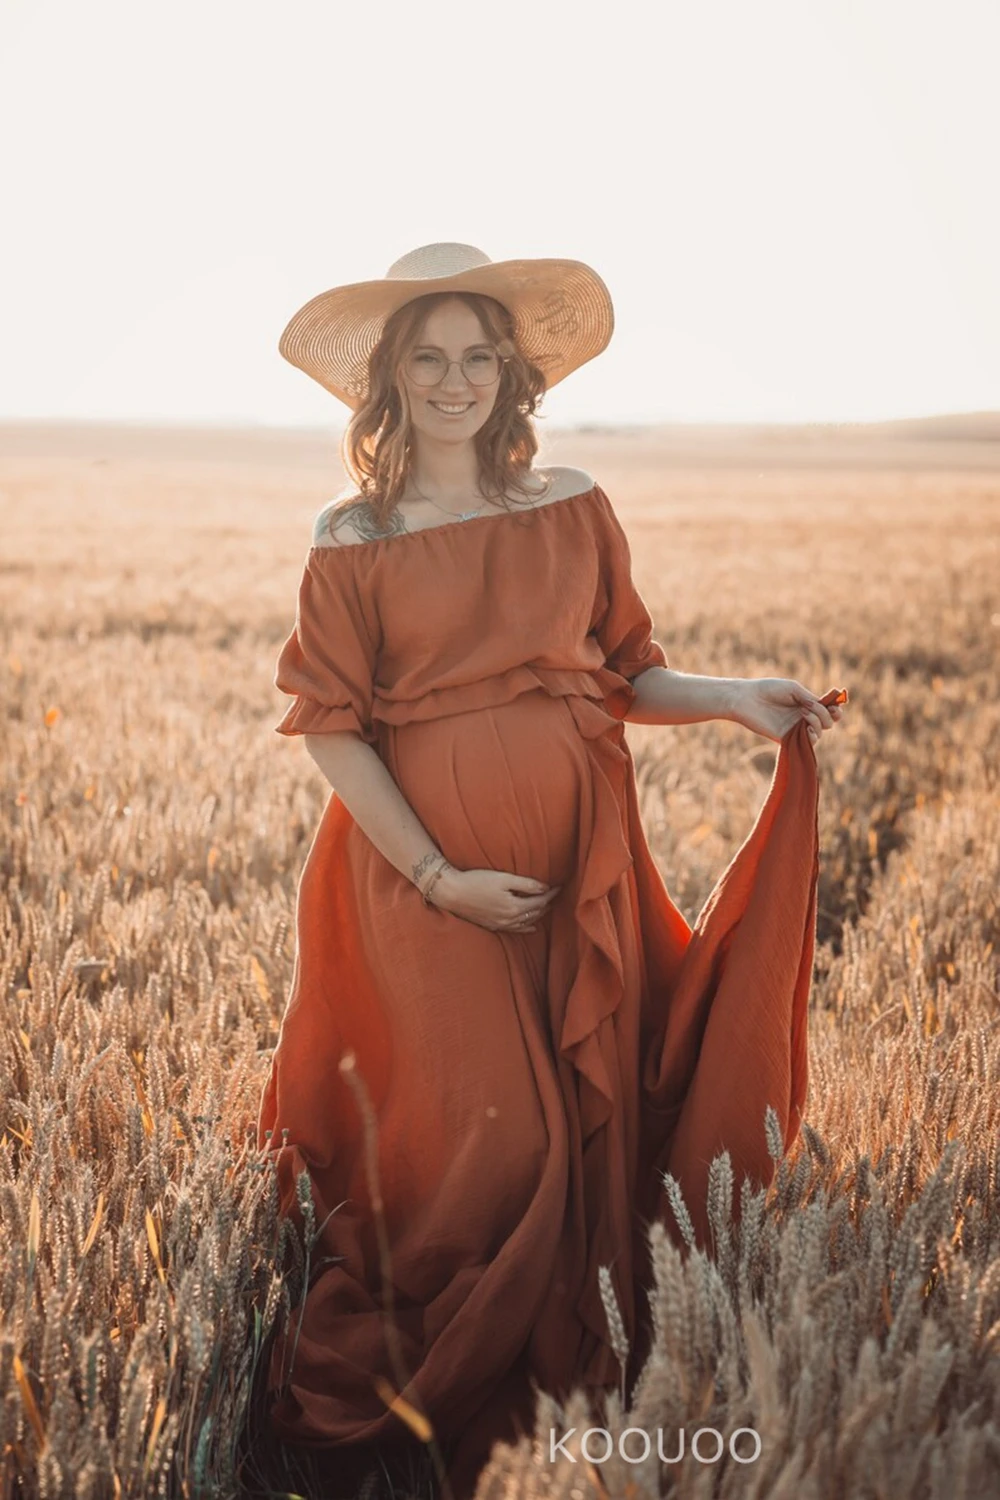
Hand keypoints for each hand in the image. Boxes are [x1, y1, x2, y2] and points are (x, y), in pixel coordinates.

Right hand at [428, 866, 562, 932]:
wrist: (452, 893)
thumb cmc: (476, 881)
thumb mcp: (503, 878)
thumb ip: (526, 884)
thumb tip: (546, 888)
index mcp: (514, 906)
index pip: (540, 900)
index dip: (551, 893)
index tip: (560, 886)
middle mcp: (510, 919)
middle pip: (535, 912)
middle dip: (547, 903)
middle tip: (555, 894)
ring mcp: (501, 924)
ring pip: (527, 922)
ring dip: (538, 914)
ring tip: (547, 906)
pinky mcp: (493, 925)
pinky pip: (515, 929)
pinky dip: (526, 927)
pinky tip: (532, 927)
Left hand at [728, 678, 848, 746]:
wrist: (747, 699)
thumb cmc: (768, 689)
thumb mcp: (793, 689)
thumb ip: (810, 698)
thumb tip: (824, 706)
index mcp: (806, 704)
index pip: (828, 711)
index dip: (836, 710)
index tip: (835, 706)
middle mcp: (803, 718)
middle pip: (828, 722)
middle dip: (825, 714)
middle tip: (811, 707)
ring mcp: (796, 728)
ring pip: (820, 732)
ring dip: (818, 722)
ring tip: (804, 713)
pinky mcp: (787, 738)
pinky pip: (807, 743)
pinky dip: (812, 735)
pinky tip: (806, 727)